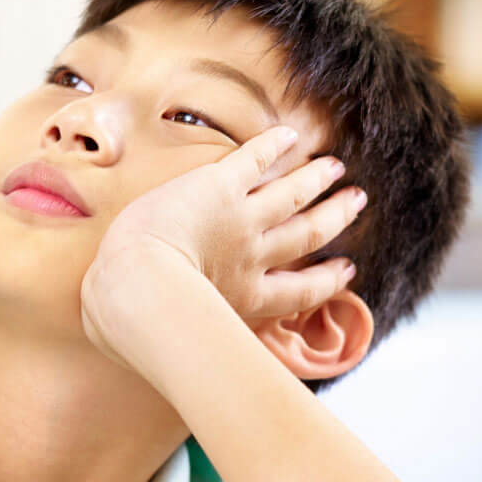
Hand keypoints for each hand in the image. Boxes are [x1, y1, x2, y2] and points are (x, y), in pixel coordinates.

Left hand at [80, 126, 365, 363]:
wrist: (137, 285)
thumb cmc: (136, 323)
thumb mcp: (165, 341)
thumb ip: (161, 339)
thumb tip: (125, 346)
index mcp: (245, 299)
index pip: (300, 291)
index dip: (328, 280)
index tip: (347, 270)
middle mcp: (252, 258)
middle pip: (307, 234)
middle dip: (335, 217)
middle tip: (356, 202)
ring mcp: (240, 220)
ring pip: (291, 194)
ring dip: (315, 178)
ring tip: (335, 167)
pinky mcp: (219, 187)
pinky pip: (254, 160)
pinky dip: (273, 145)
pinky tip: (289, 134)